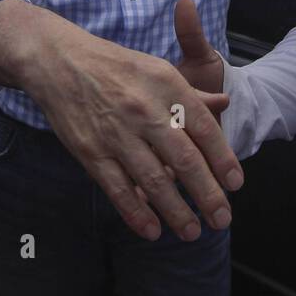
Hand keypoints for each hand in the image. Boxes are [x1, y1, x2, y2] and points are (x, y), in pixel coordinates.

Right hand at [18, 19, 241, 243]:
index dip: (223, 160)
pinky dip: (137, 213)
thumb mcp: (158, 70)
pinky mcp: (91, 151)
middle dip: (207, 195)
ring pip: (154, 181)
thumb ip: (191, 94)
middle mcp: (145, 110)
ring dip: (176, 212)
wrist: (60, 62)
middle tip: (222, 220)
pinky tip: (152, 230)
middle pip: (185, 160)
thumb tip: (224, 105)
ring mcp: (117, 133)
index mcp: (167, 85)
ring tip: (192, 232)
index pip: (205, 129)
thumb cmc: (115, 66)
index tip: (235, 185)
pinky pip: (119, 189)